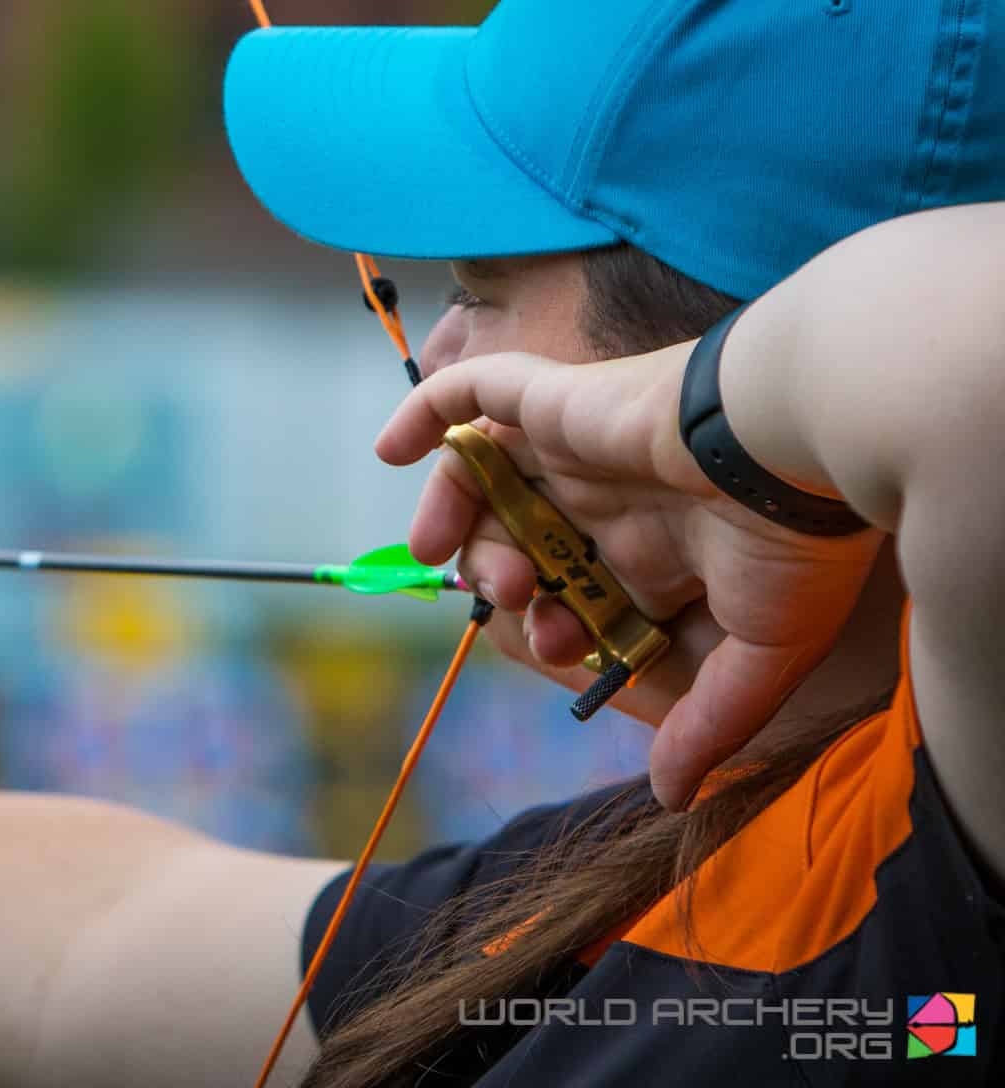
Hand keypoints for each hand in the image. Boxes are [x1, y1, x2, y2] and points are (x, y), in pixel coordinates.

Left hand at [374, 343, 882, 809]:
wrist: (791, 447)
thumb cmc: (795, 545)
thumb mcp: (760, 653)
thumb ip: (709, 722)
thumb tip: (672, 795)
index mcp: (662, 547)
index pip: (583, 588)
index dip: (554, 623)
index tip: (562, 647)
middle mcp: (615, 494)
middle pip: (526, 537)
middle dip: (502, 579)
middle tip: (516, 598)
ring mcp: (578, 443)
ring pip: (488, 477)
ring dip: (457, 519)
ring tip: (440, 554)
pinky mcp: (553, 400)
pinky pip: (470, 391)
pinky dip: (424, 415)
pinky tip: (390, 449)